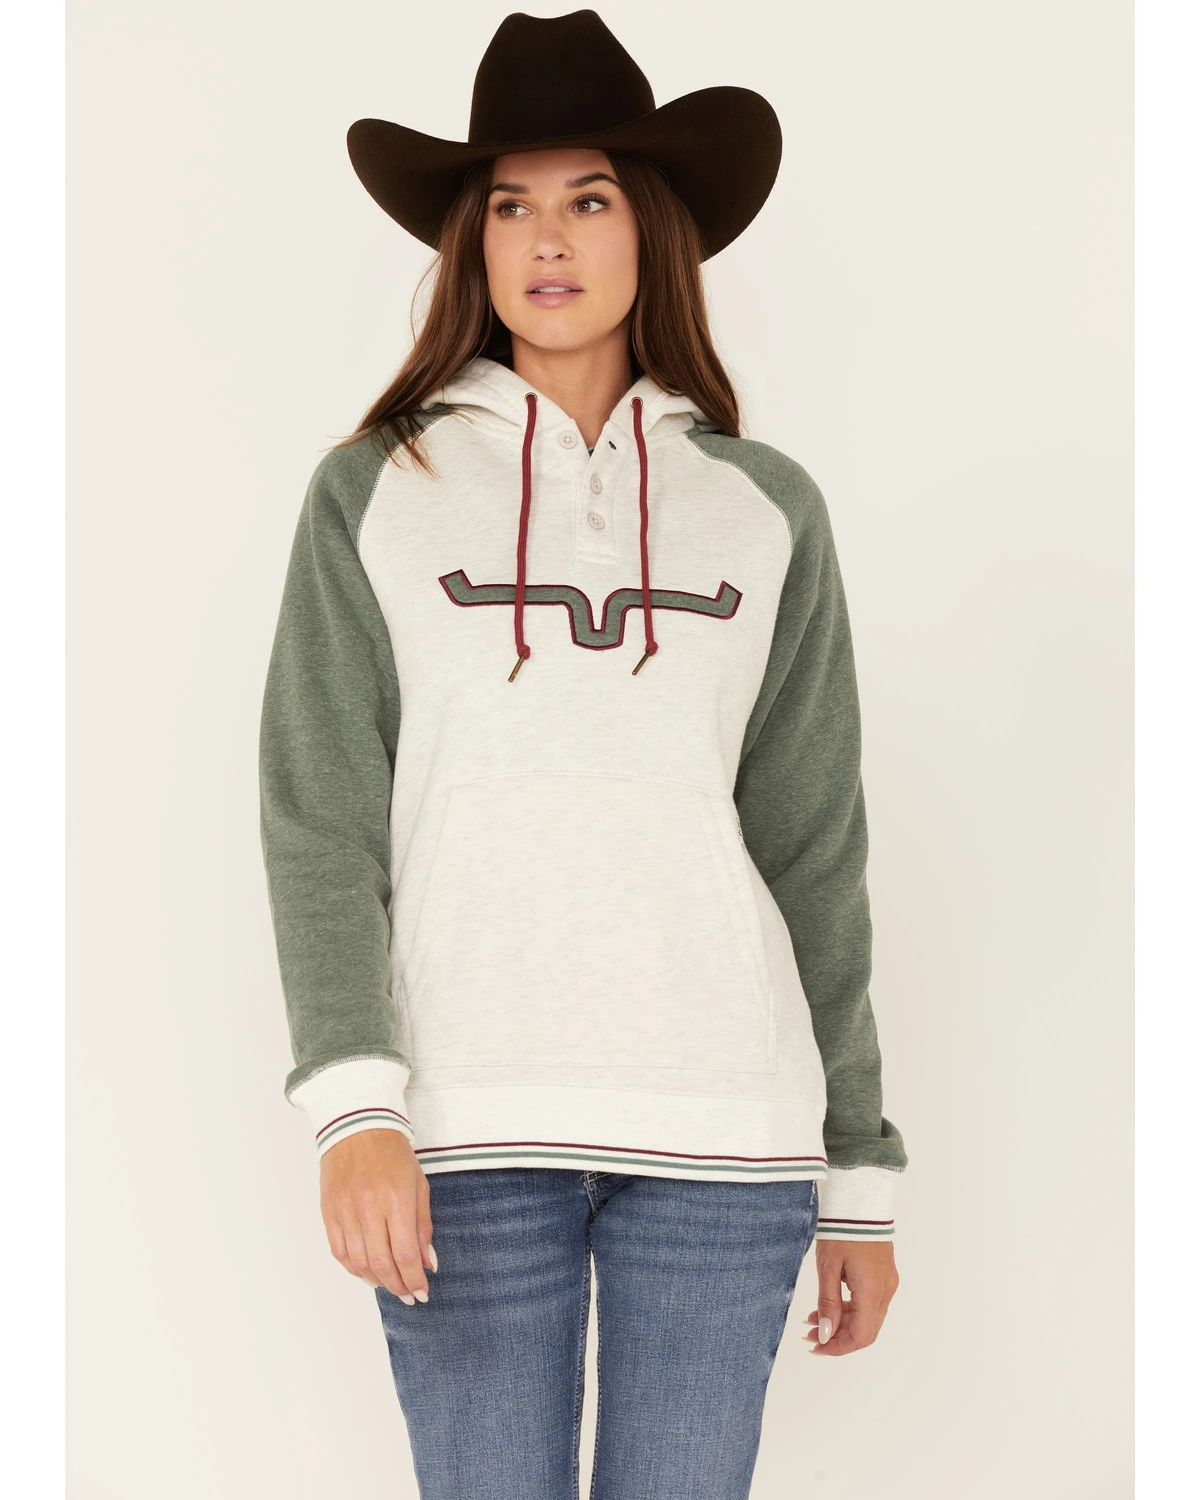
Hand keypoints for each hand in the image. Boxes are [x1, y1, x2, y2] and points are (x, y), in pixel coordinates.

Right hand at [318, 1128, 436, 1304]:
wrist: (357, 1126)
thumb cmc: (393, 1153)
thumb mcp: (418, 1184)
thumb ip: (422, 1226)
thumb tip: (427, 1263)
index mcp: (395, 1199)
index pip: (405, 1253)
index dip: (414, 1279)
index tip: (422, 1292)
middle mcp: (368, 1208)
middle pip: (381, 1263)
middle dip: (397, 1286)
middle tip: (408, 1296)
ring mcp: (345, 1211)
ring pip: (358, 1262)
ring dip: (376, 1280)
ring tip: (390, 1285)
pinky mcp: (329, 1212)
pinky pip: (340, 1251)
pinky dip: (354, 1268)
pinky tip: (367, 1272)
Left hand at [804, 1240, 898, 1355]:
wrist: (859, 1199)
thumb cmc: (841, 1229)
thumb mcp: (828, 1267)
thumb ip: (828, 1302)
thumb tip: (826, 1334)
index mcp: (872, 1290)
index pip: (861, 1336)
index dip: (839, 1347)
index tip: (816, 1347)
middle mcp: (885, 1290)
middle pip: (866, 1330)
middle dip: (838, 1337)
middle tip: (810, 1335)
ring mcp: (887, 1283)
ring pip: (868, 1318)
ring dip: (842, 1324)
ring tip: (813, 1320)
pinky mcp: (884, 1275)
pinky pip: (869, 1302)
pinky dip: (850, 1310)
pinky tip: (828, 1306)